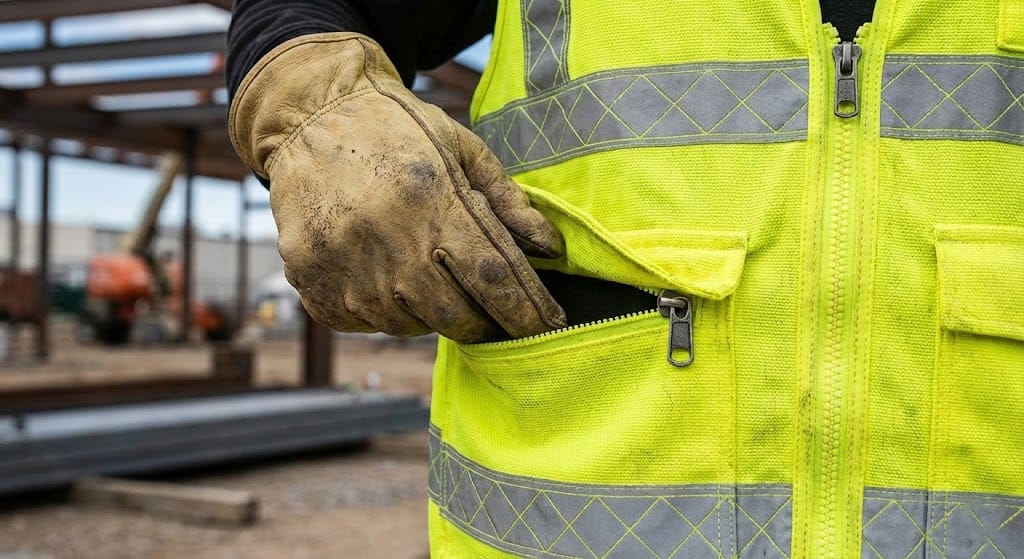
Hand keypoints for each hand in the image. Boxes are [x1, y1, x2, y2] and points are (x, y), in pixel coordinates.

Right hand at [230, 33, 565, 342]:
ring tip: (425, 271)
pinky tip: (383, 272)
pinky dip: (385, 309)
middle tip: (488, 306)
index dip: (526, 310)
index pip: (493, 277)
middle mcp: (387, 242)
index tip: (548, 326)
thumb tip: (552, 249)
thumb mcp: (462, 148)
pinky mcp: (313, 285)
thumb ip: (509, 201)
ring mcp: (344, 269)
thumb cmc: (398, 131)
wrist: (309, 116)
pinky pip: (367, 324)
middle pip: (456, 316)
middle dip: (483, 321)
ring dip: (430, 311)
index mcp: (432, 200)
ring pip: (411, 325)